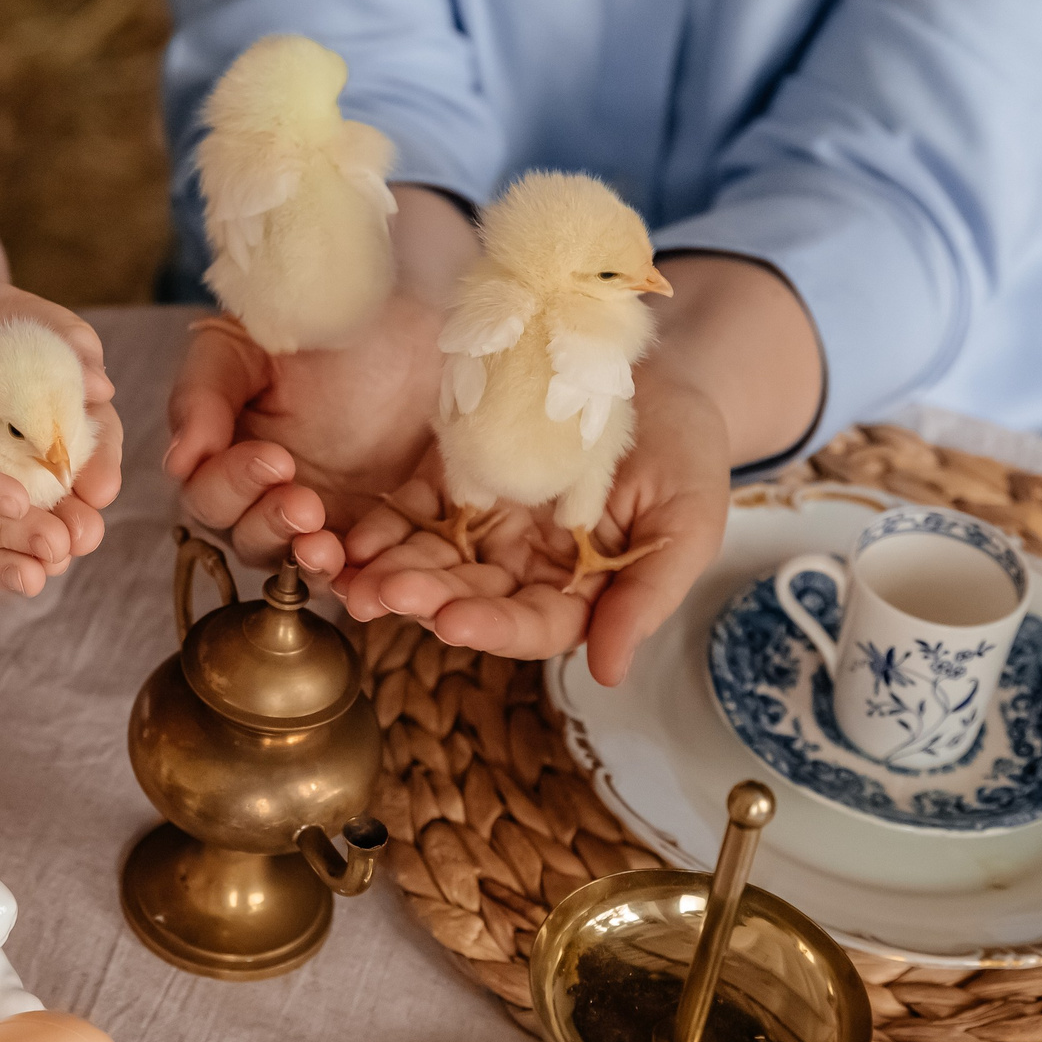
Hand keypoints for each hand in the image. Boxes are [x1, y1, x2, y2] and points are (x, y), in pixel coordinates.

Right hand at [164, 293, 444, 572]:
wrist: (415, 311)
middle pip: (250, 540)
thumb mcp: (248, 342)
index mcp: (229, 452)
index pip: (209, 495)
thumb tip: (179, 461)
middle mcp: (271, 493)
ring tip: (326, 547)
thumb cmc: (324, 317)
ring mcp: (328, 516)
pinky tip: (369, 573)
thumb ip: (204, 393)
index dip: (233, 485)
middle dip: (271, 525)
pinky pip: (367, 569)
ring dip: (309, 563)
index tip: (272, 458)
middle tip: (303, 503)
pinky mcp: (382, 529)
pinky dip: (364, 578)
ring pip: (302, 566)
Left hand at [335, 361, 733, 685]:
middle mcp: (526, 568)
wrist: (654, 369)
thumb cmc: (685, 451)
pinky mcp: (456, 481)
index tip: (454, 624)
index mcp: (581, 590)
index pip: (534, 624)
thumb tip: (609, 672)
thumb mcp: (687, 521)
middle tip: (385, 595)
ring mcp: (487, 524)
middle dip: (428, 599)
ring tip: (358, 577)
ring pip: (435, 559)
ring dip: (396, 571)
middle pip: (472, 596)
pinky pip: (414, 511)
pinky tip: (354, 539)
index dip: (494, 628)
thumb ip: (648, 594)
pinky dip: (384, 529)